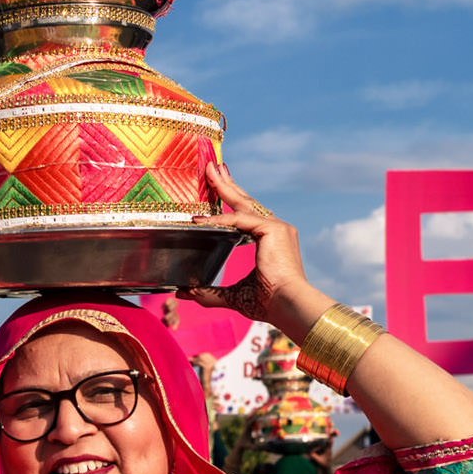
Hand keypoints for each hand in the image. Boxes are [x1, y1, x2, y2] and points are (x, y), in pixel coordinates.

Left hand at [184, 164, 325, 334]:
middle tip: (212, 167)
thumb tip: (184, 292)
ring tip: (209, 171)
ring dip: (224, 186)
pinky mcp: (273, 229)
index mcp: (271, 241)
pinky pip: (239, 220)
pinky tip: (199, 220)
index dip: (232, 201)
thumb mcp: (234, 295)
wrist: (288, 306)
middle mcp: (277, 228)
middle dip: (227, 184)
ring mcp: (277, 226)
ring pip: (244, 203)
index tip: (218, 187)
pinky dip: (219, 218)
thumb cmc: (268, 303)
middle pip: (246, 201)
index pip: (248, 215)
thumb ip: (208, 293)